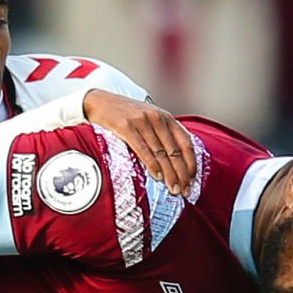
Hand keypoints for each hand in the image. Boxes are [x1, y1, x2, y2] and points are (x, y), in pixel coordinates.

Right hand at [80, 91, 196, 196]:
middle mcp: (157, 118)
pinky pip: (143, 150)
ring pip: (161, 153)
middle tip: (185, 191)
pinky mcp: (126, 126)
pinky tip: (158, 177)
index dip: (191, 163)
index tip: (193, 180)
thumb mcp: (149, 119)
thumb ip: (163, 135)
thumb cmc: (126, 115)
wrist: (99, 101)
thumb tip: (176, 163)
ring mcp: (142, 121)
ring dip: (170, 174)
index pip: (186, 143)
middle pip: (175, 151)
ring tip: (174, 189)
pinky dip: (152, 165)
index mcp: (166, 117)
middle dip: (182, 174)